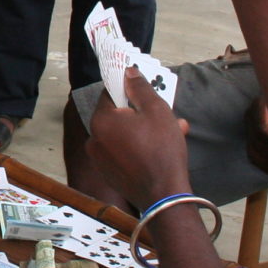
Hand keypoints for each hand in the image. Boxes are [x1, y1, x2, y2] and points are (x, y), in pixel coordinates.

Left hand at [84, 68, 191, 207]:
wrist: (164, 196)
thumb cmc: (161, 150)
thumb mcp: (156, 110)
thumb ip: (139, 87)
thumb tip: (128, 71)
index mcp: (101, 120)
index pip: (109, 93)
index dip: (129, 90)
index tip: (146, 92)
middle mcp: (94, 139)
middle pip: (118, 116)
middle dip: (141, 113)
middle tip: (165, 115)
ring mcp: (99, 159)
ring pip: (122, 135)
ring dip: (144, 131)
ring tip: (173, 132)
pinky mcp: (108, 174)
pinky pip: (122, 152)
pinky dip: (138, 148)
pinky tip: (160, 150)